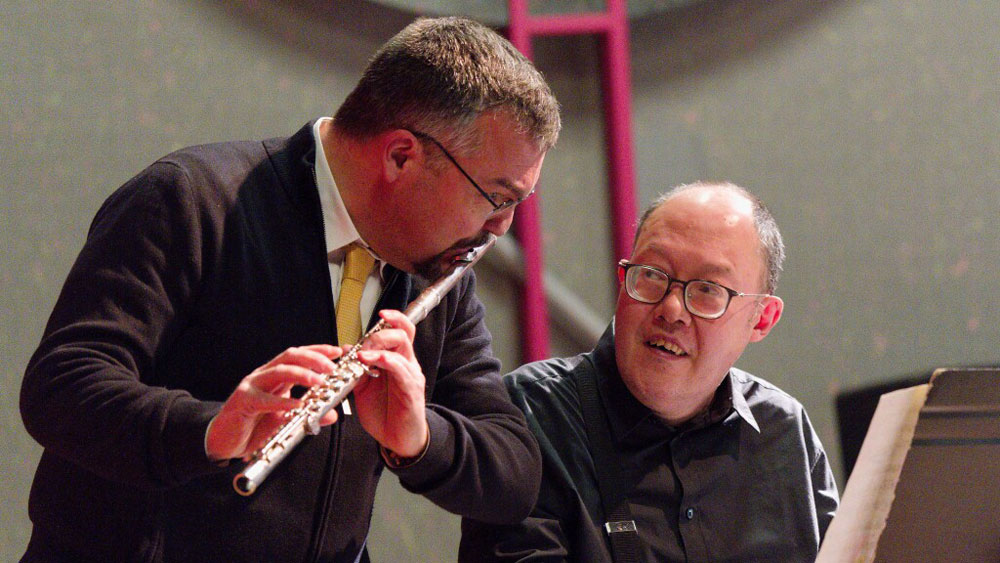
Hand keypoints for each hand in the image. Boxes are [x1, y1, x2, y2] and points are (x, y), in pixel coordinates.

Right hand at [206, 345, 341, 460]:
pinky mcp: (243, 402)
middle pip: (291, 356)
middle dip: (314, 358)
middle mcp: (264, 376)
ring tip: (318, 381)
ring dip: (302, 374)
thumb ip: (309, 415)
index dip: (318, 351)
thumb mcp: (286, 420)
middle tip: (331, 368)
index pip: (299, 356)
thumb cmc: (253, 426)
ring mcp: (252, 386)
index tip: (337, 352)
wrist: (225, 442)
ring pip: (279, 371)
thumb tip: (332, 414)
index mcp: (276, 377)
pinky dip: (281, 402)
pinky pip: (264, 399)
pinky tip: (296, 405)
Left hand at [352, 310, 428, 457]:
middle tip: (363, 343)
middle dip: (380, 332)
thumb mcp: (364, 389)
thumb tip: (347, 349)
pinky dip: (384, 361)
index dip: (393, 319)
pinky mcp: (411, 390)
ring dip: (379, 344)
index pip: (401, 331)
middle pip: (402, 333)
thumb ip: (357, 369)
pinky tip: (368, 363)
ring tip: (362, 353)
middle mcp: (407, 365)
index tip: (380, 313)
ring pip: (402, 346)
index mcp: (396, 361)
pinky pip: (400, 368)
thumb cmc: (385, 414)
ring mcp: (410, 376)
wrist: (398, 440)